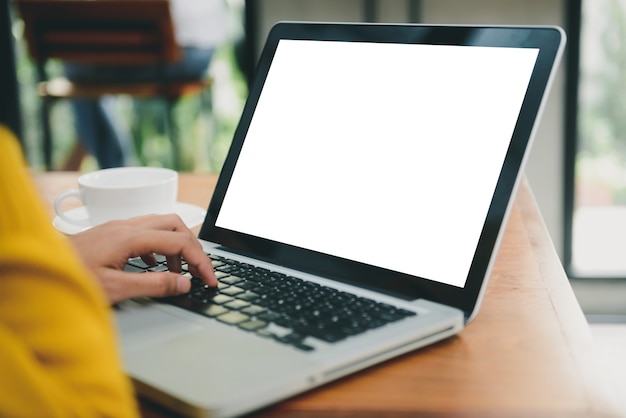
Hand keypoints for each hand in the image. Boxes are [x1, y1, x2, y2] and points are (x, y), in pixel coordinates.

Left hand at [69, 214, 216, 303]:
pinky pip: (146, 231)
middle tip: (201, 271)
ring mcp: (118, 227)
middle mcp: (126, 226)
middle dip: (193, 247)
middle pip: (175, 225)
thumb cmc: (69, 279)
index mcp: (130, 237)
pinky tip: (153, 265)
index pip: (179, 242)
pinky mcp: (112, 233)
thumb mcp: (115, 289)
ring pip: (161, 225)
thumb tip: (184, 283)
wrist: (39, 271)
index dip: (200, 261)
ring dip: (176, 245)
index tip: (209, 279)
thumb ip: (153, 284)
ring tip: (179, 271)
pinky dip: (159, 246)